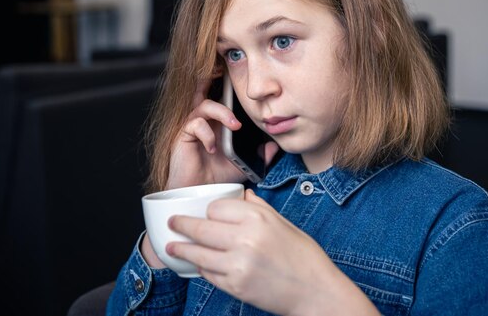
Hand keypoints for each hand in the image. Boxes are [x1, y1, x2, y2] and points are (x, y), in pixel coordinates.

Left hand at [165, 189, 379, 315]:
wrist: (315, 291)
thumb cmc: (303, 256)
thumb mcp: (284, 223)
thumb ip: (259, 207)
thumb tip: (241, 195)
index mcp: (258, 218)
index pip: (216, 207)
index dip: (209, 210)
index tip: (205, 213)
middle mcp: (245, 239)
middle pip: (201, 228)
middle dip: (181, 225)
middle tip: (173, 223)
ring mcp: (237, 265)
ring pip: (198, 253)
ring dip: (181, 249)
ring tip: (171, 247)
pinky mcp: (235, 287)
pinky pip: (209, 274)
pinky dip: (202, 268)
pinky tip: (198, 265)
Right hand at [166, 76, 277, 188]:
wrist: (199, 193)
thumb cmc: (217, 177)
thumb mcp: (243, 164)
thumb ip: (258, 155)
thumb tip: (274, 146)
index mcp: (217, 121)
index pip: (221, 97)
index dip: (225, 84)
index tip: (236, 73)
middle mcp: (204, 119)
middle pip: (205, 90)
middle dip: (214, 79)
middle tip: (225, 73)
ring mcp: (192, 126)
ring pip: (205, 105)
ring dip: (222, 112)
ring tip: (235, 125)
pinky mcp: (183, 135)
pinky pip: (195, 124)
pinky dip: (208, 134)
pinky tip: (214, 148)